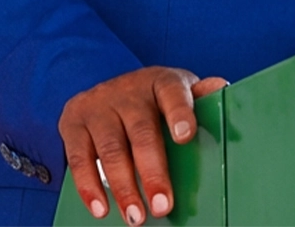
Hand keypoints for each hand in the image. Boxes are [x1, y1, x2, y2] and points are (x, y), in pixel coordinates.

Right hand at [58, 66, 227, 223]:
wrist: (106, 89)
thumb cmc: (152, 99)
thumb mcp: (177, 92)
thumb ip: (200, 96)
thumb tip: (221, 89)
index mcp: (160, 82)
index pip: (172, 92)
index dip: (179, 113)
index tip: (186, 137)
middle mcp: (128, 90)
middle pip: (141, 131)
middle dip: (152, 172)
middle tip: (163, 205)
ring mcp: (98, 105)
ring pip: (111, 149)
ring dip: (123, 187)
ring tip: (136, 217)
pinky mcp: (73, 122)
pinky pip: (79, 158)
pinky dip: (89, 187)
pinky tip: (101, 209)